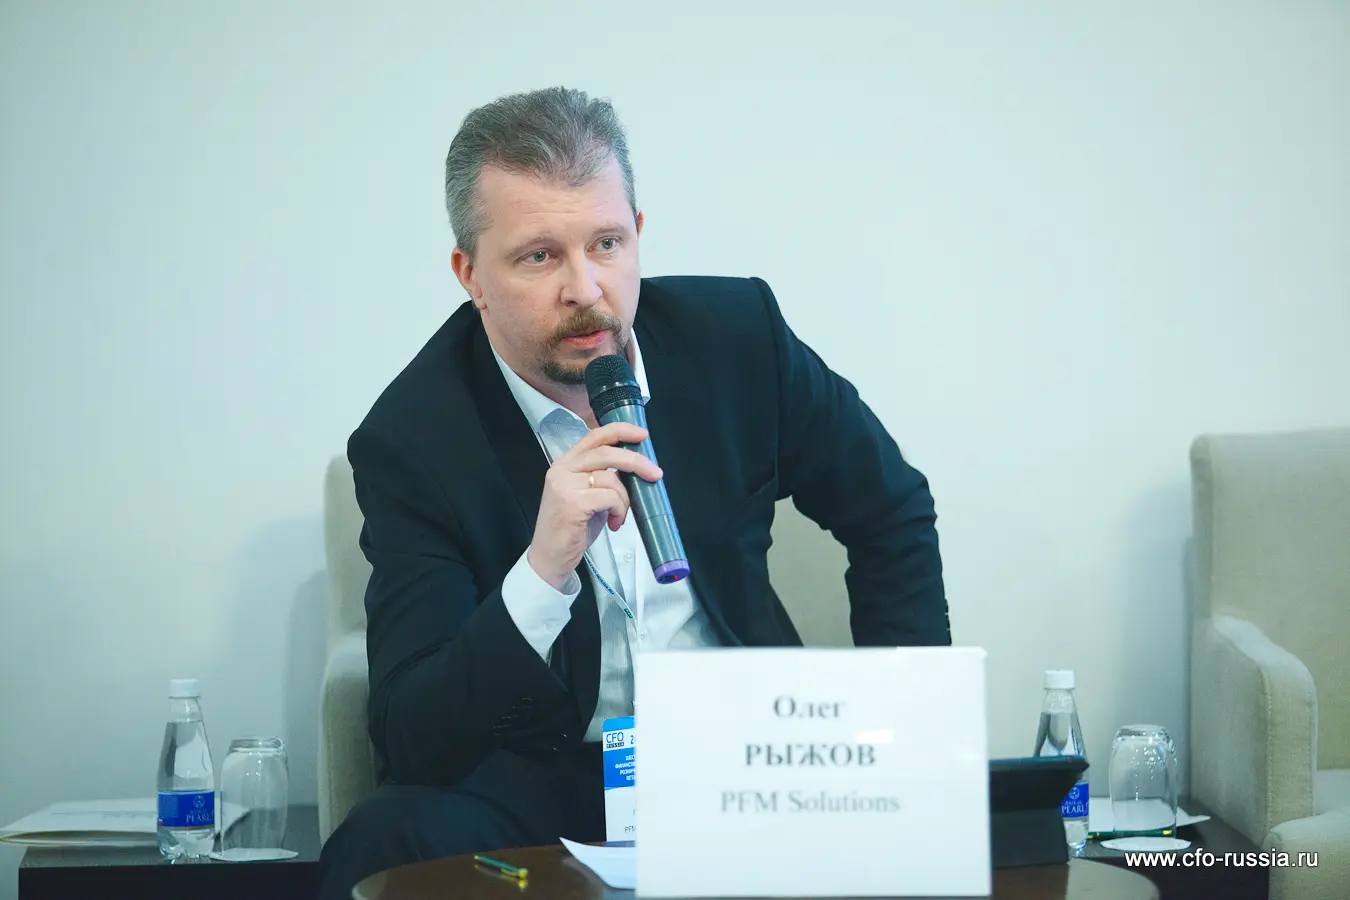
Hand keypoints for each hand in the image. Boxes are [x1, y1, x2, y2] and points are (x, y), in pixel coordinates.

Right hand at [526, 422, 662, 591]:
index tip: (642, 435)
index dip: (620, 431)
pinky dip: (619, 511)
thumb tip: (634, 470)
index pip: (594, 436)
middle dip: (636, 462)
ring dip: (624, 500)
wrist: (550, 558)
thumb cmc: (572, 529)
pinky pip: (610, 498)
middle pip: (606, 453)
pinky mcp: (572, 503)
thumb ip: (603, 478)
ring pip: (611, 479)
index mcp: (565, 464)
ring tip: (619, 517)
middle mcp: (562, 470)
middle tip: (655, 474)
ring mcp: (564, 485)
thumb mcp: (587, 496)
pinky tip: (613, 524)